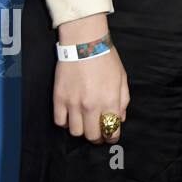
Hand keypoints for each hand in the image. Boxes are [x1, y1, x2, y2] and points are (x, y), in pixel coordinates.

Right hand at [54, 14, 129, 142]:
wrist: (84, 44)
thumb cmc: (105, 58)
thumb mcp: (122, 78)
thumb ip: (123, 100)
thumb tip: (120, 118)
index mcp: (109, 100)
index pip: (111, 130)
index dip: (112, 137)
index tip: (111, 136)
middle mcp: (91, 105)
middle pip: (92, 135)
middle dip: (98, 137)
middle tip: (98, 133)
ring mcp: (73, 103)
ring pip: (75, 132)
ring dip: (81, 130)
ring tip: (85, 123)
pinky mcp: (59, 99)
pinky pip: (60, 121)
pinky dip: (66, 122)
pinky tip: (72, 115)